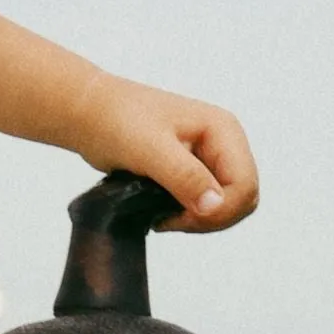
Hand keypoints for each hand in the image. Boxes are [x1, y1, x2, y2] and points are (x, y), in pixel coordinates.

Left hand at [66, 71, 259, 233]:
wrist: (89, 113)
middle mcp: (222, 143)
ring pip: (224, 207)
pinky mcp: (192, 172)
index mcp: (223, 129)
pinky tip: (160, 213)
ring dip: (197, 220)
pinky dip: (188, 217)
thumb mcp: (150, 149)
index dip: (219, 210)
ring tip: (161, 215)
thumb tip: (215, 206)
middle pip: (241, 200)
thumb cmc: (116, 120)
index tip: (181, 217)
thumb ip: (185, 176)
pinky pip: (205, 206)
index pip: (245, 185)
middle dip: (210, 218)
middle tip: (171, 220)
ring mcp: (208, 158)